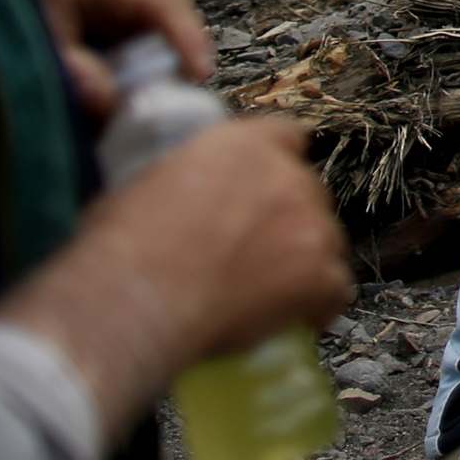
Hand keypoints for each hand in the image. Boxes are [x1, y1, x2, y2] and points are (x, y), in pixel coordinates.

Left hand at [32, 0, 212, 118]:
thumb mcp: (29, 59)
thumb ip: (70, 78)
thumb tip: (111, 99)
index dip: (183, 34)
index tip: (198, 75)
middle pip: (166, 6)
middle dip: (179, 51)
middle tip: (182, 95)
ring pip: (159, 24)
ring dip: (162, 63)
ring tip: (158, 100)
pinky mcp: (107, 17)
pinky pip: (141, 38)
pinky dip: (144, 67)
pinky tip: (136, 93)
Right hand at [77, 116, 352, 361]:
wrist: (135, 295)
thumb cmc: (122, 244)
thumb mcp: (147, 182)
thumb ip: (184, 177)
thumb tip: (178, 198)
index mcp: (243, 144)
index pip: (286, 136)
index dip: (278, 167)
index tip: (262, 195)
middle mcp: (286, 176)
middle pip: (309, 194)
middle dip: (289, 221)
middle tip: (255, 257)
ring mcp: (309, 224)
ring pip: (328, 242)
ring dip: (307, 263)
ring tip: (271, 296)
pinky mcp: (320, 274)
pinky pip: (337, 290)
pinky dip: (320, 307)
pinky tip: (295, 323)